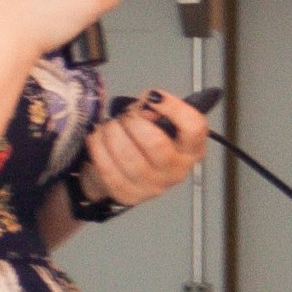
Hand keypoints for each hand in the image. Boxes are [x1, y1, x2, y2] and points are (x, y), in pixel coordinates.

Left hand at [79, 90, 206, 209]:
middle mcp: (176, 170)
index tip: (153, 96)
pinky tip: (97, 137)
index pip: (194, 127)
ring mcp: (153, 186)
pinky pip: (110, 170)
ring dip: (113, 134)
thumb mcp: (157, 122)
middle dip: (134, 122)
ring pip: (129, 158)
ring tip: (109, 125)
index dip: (174, 107)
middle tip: (125, 115)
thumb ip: (153, 110)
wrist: (127, 171)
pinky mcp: (129, 195)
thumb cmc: (146, 141)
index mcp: (191, 148)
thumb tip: (141, 106)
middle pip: (156, 144)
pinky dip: (99, 148)